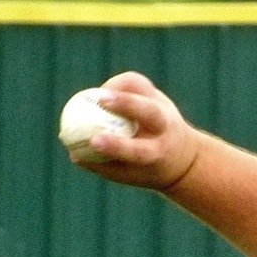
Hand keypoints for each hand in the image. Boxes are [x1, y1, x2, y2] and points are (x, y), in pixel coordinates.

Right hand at [64, 71, 199, 192]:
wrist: (183, 157)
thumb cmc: (148, 169)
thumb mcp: (130, 174)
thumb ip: (104, 166)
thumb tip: (73, 154)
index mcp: (159, 154)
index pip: (138, 151)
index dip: (115, 145)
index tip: (93, 142)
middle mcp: (165, 128)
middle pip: (149, 111)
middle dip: (126, 103)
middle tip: (101, 100)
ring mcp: (163, 107)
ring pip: (141, 88)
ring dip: (116, 87)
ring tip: (97, 98)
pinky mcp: (156, 94)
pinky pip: (134, 81)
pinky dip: (116, 84)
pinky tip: (103, 94)